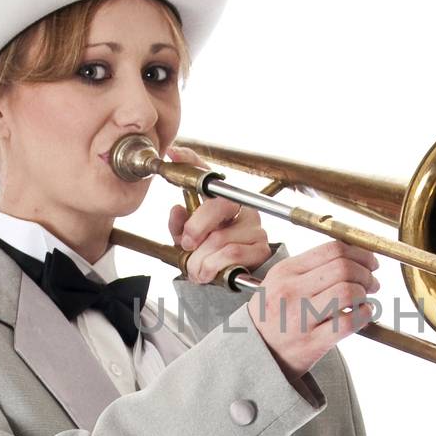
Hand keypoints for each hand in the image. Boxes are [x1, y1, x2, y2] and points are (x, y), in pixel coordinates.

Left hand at [166, 144, 271, 283]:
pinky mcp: (261, 248)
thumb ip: (179, 225)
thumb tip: (177, 210)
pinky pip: (233, 254)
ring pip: (221, 238)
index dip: (190, 161)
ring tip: (196, 269)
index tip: (174, 154)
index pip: (207, 174)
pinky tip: (208, 273)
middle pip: (219, 205)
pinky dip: (215, 266)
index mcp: (221, 202)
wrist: (230, 281)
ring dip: (201, 259)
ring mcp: (255, 227)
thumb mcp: (187, 241)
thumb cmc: (208, 256)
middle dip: (196, 228)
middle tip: (187, 245)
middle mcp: (241, 208)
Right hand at [246, 239, 381, 377]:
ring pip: (347, 291)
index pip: (332, 250)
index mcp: (286, 271)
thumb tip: (354, 258)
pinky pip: (348, 322)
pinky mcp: (312, 342)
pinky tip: (364, 314)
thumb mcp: (279, 282)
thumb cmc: (272, 316)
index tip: (370, 262)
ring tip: (366, 299)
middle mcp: (291, 291)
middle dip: (366, 273)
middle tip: (372, 282)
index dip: (360, 254)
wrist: (253, 353)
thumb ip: (311, 268)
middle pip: (343, 268)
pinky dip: (364, 315)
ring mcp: (301, 317)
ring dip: (365, 293)